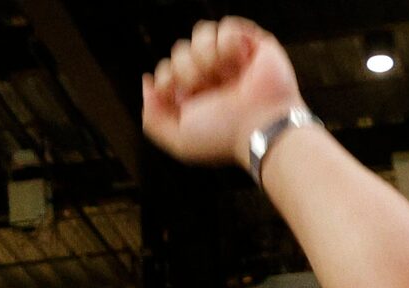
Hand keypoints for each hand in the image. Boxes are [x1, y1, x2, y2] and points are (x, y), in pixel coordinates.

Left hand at [141, 17, 303, 169]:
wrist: (261, 127)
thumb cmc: (225, 136)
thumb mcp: (179, 140)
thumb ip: (152, 118)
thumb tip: (147, 85)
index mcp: (197, 96)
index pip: (167, 70)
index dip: (165, 78)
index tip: (173, 92)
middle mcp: (214, 76)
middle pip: (180, 50)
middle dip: (184, 68)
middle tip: (200, 85)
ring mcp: (233, 60)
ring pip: (201, 33)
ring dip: (204, 53)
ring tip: (220, 72)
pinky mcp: (253, 45)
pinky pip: (227, 26)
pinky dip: (228, 42)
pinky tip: (238, 61)